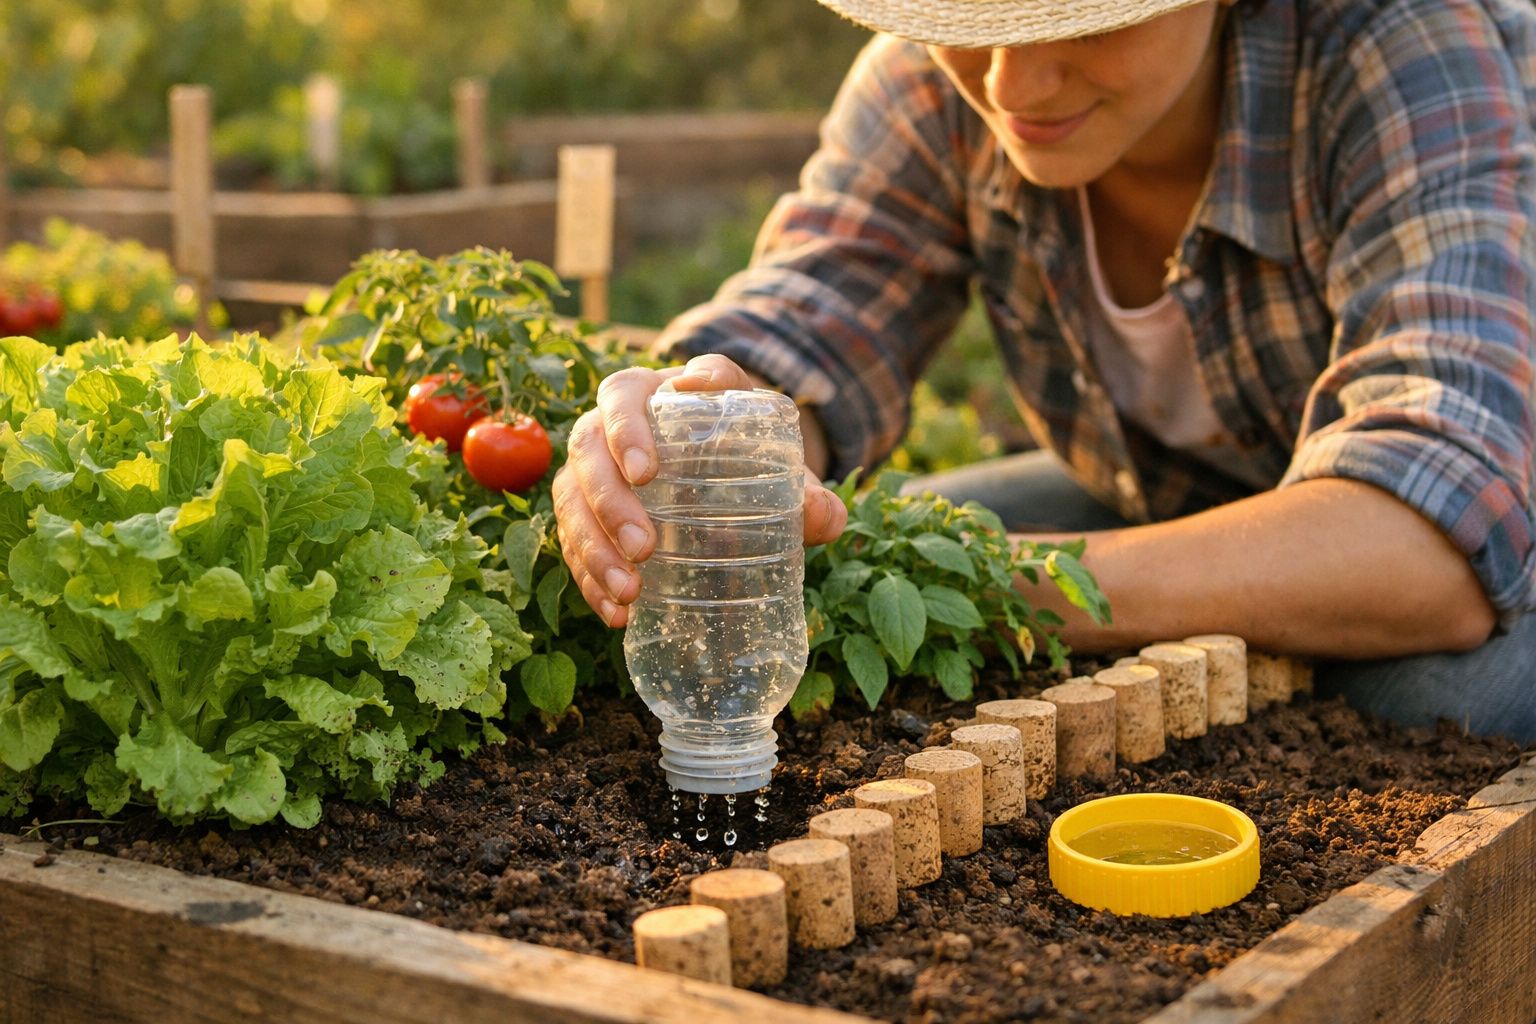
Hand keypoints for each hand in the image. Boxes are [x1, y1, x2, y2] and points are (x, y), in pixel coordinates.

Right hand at [553, 353, 847, 627]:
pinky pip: (569, 541)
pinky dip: (589, 579)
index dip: (628, 429)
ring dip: (593, 547)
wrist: (739, 481)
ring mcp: (594, 468)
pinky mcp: (585, 513)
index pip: (627, 394)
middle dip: (610, 501)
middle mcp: (614, 423)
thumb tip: (820, 515)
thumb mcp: (786, 467)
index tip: (647, 472)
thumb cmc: (759, 460)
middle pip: (587, 448)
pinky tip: (617, 613)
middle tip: (645, 548)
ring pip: (570, 497)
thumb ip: (809, 491)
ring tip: (630, 591)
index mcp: (657, 393)